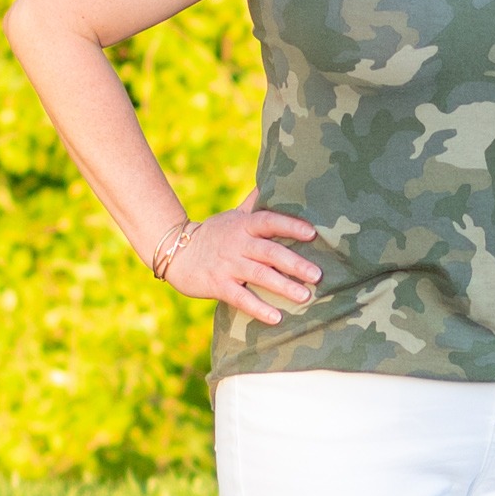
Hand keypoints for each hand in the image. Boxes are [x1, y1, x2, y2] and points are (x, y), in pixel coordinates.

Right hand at [162, 191, 321, 323]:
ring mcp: (227, 265)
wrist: (177, 253)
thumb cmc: (214, 234)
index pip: (269, 221)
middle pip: (269, 252)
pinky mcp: (218, 285)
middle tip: (317, 275)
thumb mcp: (234, 216)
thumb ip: (255, 201)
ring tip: (305, 296)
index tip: (312, 233)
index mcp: (244, 225)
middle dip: (294, 263)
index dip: (290, 226)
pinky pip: (240, 298)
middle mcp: (237, 244)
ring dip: (282, 286)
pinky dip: (258, 308)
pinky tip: (276, 318)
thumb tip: (274, 177)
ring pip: (258, 275)